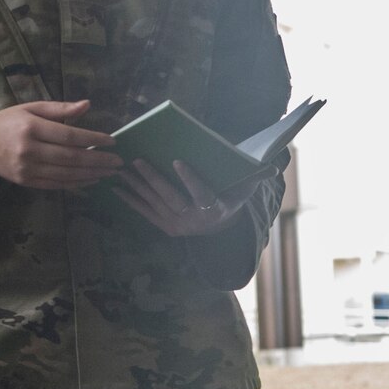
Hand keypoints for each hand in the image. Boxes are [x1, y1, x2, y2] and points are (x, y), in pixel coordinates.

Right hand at [0, 100, 120, 190]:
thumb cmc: (9, 121)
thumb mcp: (32, 108)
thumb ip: (60, 109)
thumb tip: (87, 106)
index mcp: (32, 128)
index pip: (69, 136)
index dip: (93, 140)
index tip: (112, 142)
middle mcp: (29, 150)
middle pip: (70, 158)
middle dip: (98, 161)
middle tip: (118, 162)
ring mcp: (27, 169)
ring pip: (65, 174)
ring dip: (91, 174)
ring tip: (109, 173)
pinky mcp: (25, 181)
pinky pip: (56, 184)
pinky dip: (76, 184)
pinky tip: (90, 180)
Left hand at [115, 159, 261, 236]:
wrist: (219, 227)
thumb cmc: (231, 199)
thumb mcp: (245, 190)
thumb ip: (255, 177)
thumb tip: (273, 166)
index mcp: (214, 210)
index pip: (201, 194)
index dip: (190, 179)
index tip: (177, 161)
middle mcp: (193, 221)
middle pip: (170, 198)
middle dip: (153, 179)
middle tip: (138, 160)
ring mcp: (176, 226)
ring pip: (153, 204)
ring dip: (136, 186)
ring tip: (122, 168)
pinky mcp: (164, 227)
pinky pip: (144, 212)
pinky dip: (130, 200)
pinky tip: (116, 187)